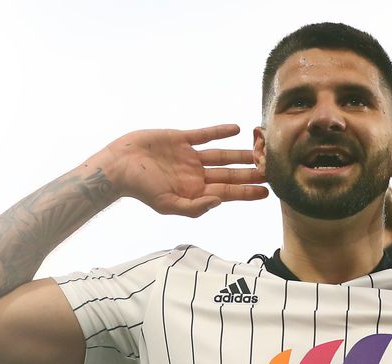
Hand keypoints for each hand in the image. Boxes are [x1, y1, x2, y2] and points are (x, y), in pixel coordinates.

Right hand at [100, 124, 267, 216]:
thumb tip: (219, 203)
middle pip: (230, 174)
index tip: (267, 192)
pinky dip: (219, 132)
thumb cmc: (141, 189)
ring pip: (222, 155)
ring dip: (240, 153)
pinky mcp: (181, 139)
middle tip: (272, 170)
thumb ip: (194, 207)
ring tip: (260, 151)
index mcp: (195, 192)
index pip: (228, 193)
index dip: (247, 192)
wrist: (118, 166)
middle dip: (250, 173)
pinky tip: (237, 129)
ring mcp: (189, 157)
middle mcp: (196, 175)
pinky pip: (205, 135)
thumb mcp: (168, 205)